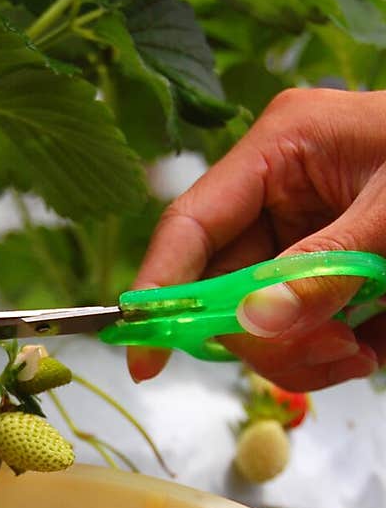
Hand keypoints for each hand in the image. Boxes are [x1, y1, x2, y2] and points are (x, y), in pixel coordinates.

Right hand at [130, 87, 385, 390]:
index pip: (191, 226)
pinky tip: (373, 342)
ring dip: (306, 352)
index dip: (159, 291)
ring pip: (259, 322)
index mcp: (282, 148)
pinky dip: (333, 351)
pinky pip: (301, 329)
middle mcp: (279, 192)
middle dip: (266, 334)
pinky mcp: (327, 270)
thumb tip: (254, 323)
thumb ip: (328, 269)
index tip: (144, 358)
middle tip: (331, 349)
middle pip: (221, 288)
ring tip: (363, 347)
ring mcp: (302, 235)